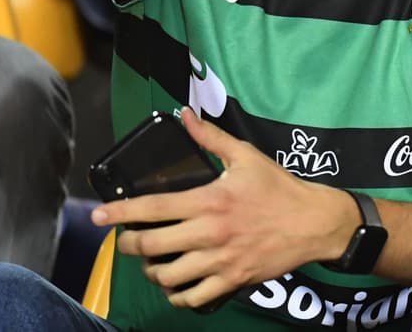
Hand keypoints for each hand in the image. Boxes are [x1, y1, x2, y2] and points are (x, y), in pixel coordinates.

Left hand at [91, 109, 357, 309]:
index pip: (153, 207)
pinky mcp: (232, 280)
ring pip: (168, 276)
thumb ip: (211, 138)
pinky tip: (175, 285)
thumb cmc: (279, 188)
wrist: (313, 222)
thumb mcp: (246, 156)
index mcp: (210, 200)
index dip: (120, 213)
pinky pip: (193, 297)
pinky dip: (177, 294)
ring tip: (152, 262)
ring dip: (152, 271)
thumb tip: (185, 115)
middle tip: (126, 241)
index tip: (98, 216)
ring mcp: (220, 260)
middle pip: (152, 246)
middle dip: (129, 245)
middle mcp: (210, 232)